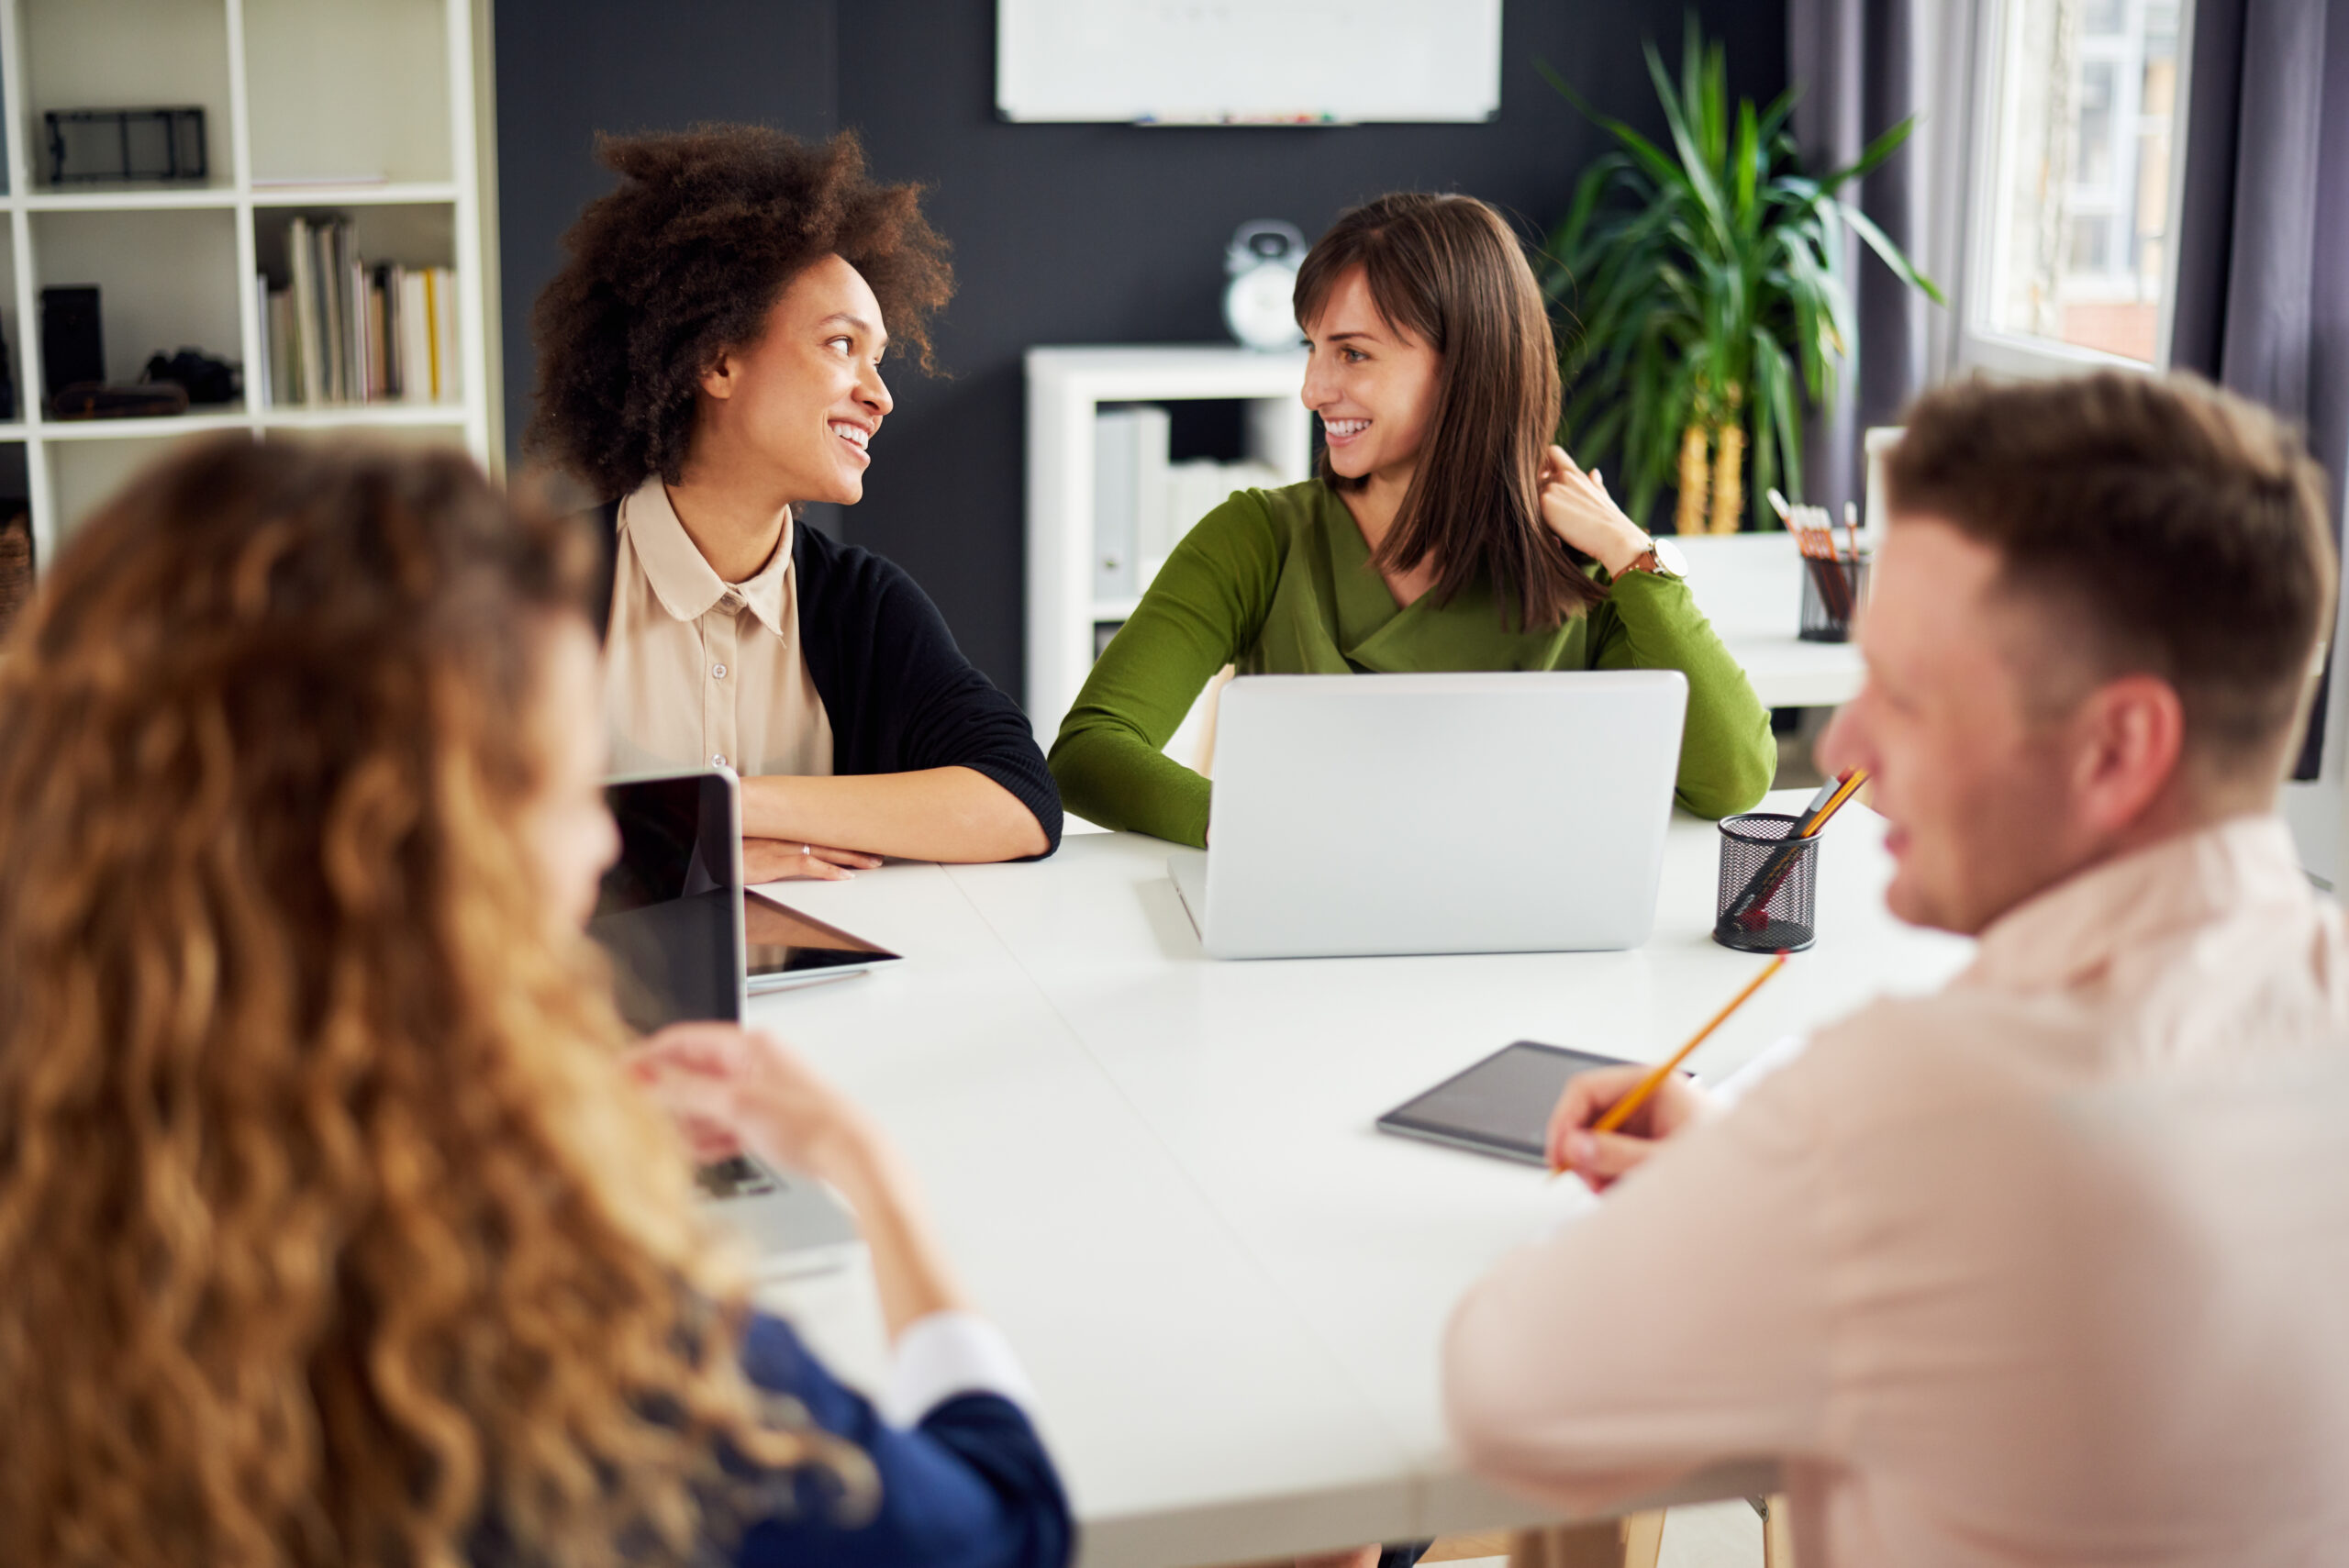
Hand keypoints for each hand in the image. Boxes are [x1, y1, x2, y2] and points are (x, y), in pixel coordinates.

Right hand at [627, 1023, 967, 1334]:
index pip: (684, 1040)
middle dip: (664, 1094)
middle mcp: (754, 1064)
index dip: (646, 1056)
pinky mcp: (766, 1121)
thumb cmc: (811, 1123)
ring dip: (684, 1120)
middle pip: (692, 1073)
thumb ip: (688, 1092)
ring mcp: (760, 1093)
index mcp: (749, 1046)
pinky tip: (693, 1151)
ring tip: (662, 1139)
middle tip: (634, 1114)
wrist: (854, 1156)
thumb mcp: (737, 1105)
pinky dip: (706, 1136)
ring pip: (705, 1102)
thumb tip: (648, 1081)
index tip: (617, 1074)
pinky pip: (723, 1124)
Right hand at [742, 836, 882, 882]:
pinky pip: (808, 865)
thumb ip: (775, 836)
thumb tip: (792, 841)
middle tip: (877, 854)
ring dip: (851, 858)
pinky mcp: (774, 861)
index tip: (862, 839)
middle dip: (856, 847)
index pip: (821, 828)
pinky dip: (828, 871)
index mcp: (784, 827)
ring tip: (871, 864)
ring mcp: (782, 846)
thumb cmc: (729, 840)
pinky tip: (843, 877)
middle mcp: (787, 833)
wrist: (709, 841)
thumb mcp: (756, 836)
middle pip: (830, 838)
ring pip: (826, 850)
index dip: (843, 834)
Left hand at [1539, 446, 1650, 577]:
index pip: (1552, 452)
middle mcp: (1562, 476)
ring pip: (1531, 494)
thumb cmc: (1613, 522)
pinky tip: (1556, 538)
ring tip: (1557, 529)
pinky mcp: (1544, 502)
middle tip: (1554, 517)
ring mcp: (1552, 488)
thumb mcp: (1603, 498)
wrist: (1615, 537)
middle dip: (1539, 495)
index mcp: (1576, 474)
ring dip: (1538, 510)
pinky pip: (1530, 510)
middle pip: (1536, 478)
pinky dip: (1538, 523)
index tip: (1545, 480)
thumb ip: (1594, 485)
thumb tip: (1594, 472)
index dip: (1543, 464)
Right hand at [1544, 1062, 1715, 1193]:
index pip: (1585, 1088)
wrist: (1757, 1190)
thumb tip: (1574, 1146)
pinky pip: (1607, 1156)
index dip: (1563, 1120)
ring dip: (1597, 1170)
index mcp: (1651, 1085)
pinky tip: (1629, 1190)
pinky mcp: (1643, 1143)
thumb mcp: (1662, 1162)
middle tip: (1591, 1182)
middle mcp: (1644, 1099)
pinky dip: (1609, 1177)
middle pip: (1585, 1116)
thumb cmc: (1725, 1170)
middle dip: (1583, 1153)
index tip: (1558, 1154)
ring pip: (1593, 1140)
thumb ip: (1616, 1154)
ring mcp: (1642, 1121)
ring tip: (1620, 1190)